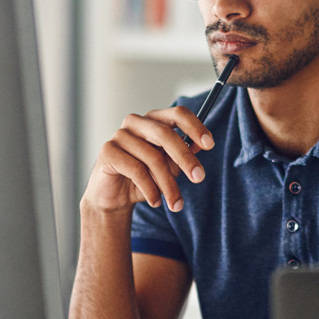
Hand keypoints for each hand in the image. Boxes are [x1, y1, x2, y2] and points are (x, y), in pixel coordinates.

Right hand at [84, 107, 214, 214]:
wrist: (115, 197)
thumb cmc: (144, 178)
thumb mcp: (170, 167)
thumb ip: (183, 154)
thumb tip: (201, 144)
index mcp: (154, 120)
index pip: (177, 114)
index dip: (195, 127)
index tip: (210, 144)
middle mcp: (136, 122)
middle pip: (165, 134)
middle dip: (185, 158)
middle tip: (199, 178)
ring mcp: (120, 135)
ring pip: (153, 157)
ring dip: (168, 184)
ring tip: (176, 204)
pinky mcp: (108, 151)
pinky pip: (136, 169)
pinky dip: (150, 189)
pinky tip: (155, 201)